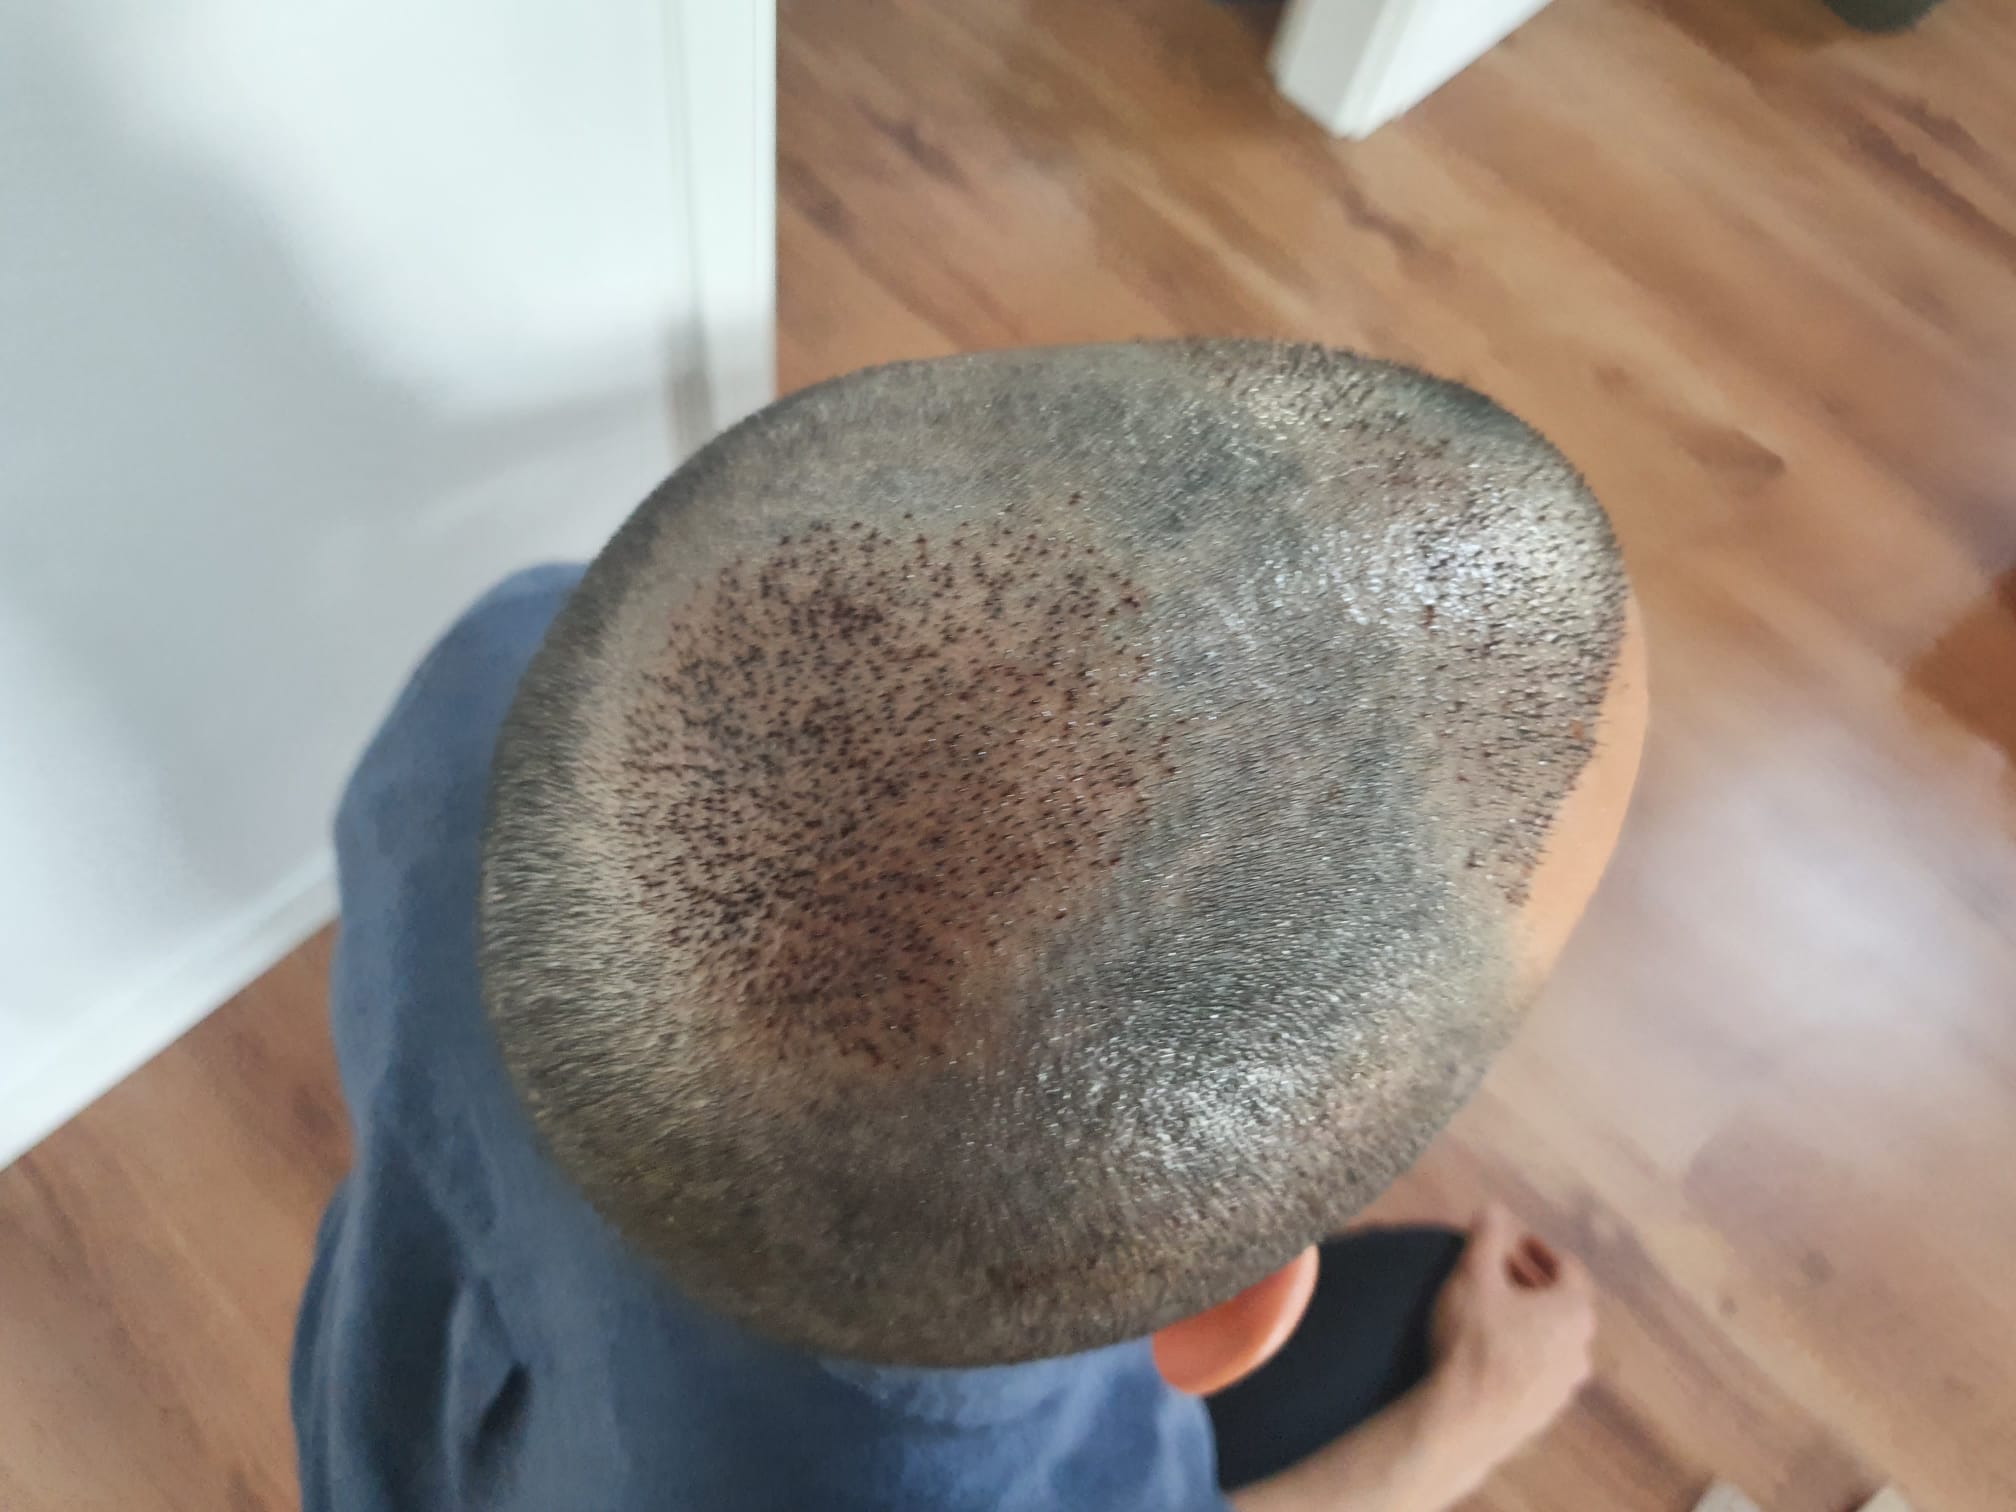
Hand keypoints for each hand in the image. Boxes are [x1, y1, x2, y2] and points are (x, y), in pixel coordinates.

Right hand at [1425, 1204, 1595, 1465]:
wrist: (1465, 1420)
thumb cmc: (1474, 1339)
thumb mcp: (1473, 1276)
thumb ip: (1486, 1236)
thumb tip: (1494, 1208)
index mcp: (1574, 1311)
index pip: (1568, 1269)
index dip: (1541, 1251)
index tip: (1516, 1244)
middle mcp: (1581, 1349)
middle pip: (1563, 1305)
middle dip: (1533, 1284)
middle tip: (1500, 1271)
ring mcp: (1565, 1386)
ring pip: (1553, 1341)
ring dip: (1529, 1320)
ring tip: (1494, 1311)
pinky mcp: (1544, 1413)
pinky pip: (1540, 1370)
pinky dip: (1523, 1352)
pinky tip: (1491, 1351)